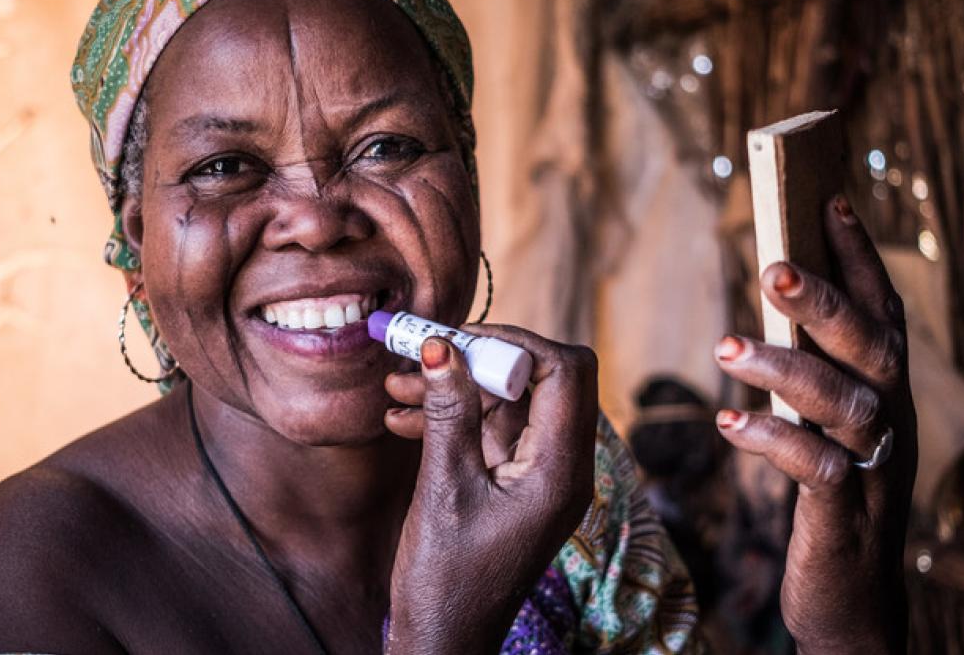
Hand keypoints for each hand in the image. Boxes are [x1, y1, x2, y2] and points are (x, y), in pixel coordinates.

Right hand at [385, 326, 597, 653]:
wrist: (444, 638)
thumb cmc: (447, 577)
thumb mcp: (443, 486)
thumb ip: (449, 412)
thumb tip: (442, 345)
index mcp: (562, 469)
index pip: (566, 371)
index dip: (516, 342)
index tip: (458, 338)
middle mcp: (564, 467)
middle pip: (542, 379)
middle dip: (480, 359)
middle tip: (423, 352)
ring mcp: (542, 474)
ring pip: (511, 403)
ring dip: (458, 387)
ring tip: (397, 384)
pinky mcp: (517, 482)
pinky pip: (493, 430)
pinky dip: (454, 417)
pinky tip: (402, 417)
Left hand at [713, 196, 916, 653]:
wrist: (852, 603)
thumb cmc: (831, 501)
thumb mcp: (827, 428)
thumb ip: (813, 373)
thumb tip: (772, 308)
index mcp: (888, 395)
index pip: (883, 313)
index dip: (860, 257)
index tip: (829, 200)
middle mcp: (893, 423)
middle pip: (873, 348)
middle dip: (826, 300)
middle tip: (773, 262)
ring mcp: (876, 470)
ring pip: (846, 404)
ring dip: (786, 368)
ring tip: (727, 344)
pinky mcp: (847, 516)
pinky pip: (818, 470)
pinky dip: (774, 441)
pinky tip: (730, 422)